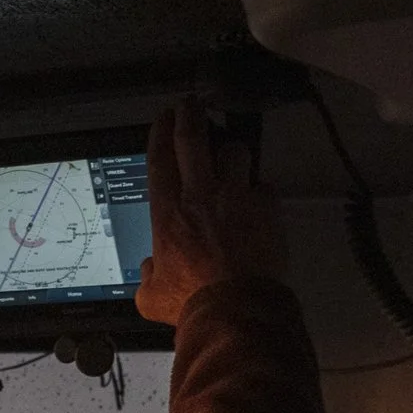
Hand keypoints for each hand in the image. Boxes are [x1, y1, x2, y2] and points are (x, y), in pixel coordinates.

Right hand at [135, 99, 287, 326]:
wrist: (235, 308)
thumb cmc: (192, 302)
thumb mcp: (150, 296)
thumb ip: (147, 276)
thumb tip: (150, 269)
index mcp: (168, 214)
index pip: (160, 160)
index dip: (160, 132)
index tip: (163, 117)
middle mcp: (200, 197)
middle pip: (194, 140)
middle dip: (191, 116)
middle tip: (191, 104)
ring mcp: (236, 198)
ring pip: (234, 151)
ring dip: (231, 149)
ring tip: (230, 152)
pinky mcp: (266, 209)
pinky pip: (264, 186)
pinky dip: (260, 189)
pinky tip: (258, 198)